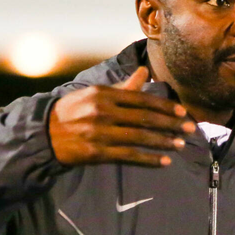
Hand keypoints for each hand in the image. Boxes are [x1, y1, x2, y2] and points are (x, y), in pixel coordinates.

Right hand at [48, 66, 196, 166]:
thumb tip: (145, 72)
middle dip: (170, 125)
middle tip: (190, 130)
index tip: (183, 113)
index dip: (164, 107)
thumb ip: (123, 87)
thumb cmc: (74, 111)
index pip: (141, 100)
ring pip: (139, 138)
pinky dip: (148, 159)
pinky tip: (164, 162)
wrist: (44, 133)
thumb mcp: (95, 93)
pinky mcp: (96, 152)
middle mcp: (102, 112)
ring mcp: (99, 133)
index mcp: (103, 94)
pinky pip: (128, 156)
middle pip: (144, 119)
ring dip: (162, 142)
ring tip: (179, 145)